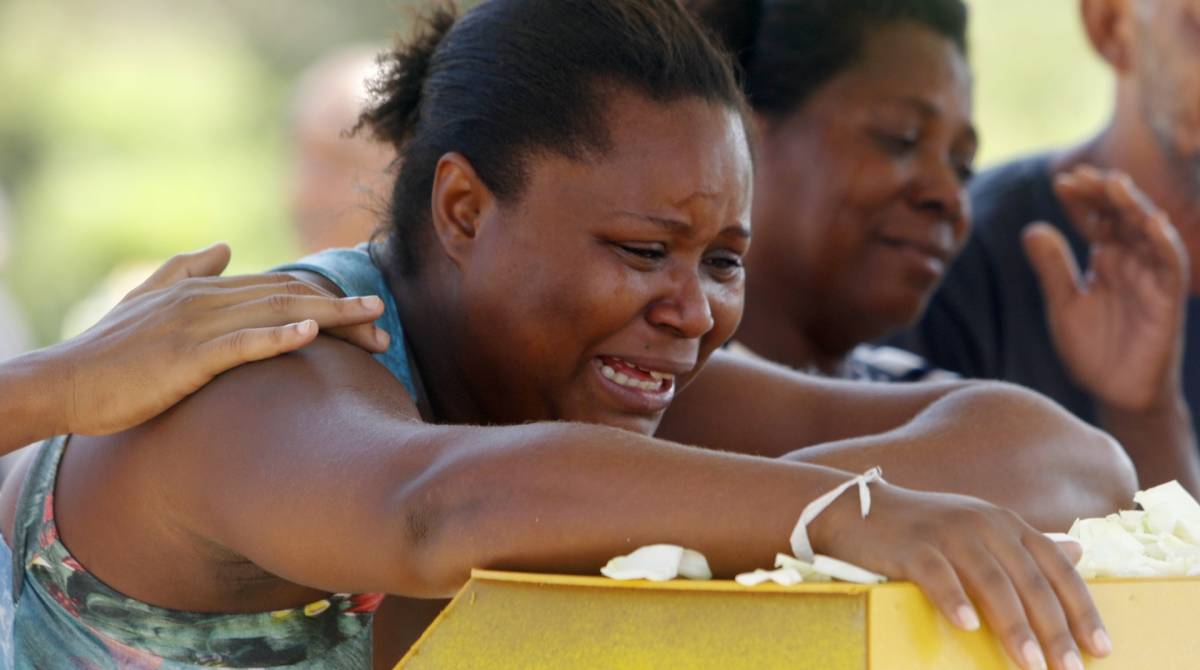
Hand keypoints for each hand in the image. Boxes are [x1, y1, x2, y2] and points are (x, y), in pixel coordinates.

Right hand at [47, 243, 388, 435]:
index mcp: (205, 290)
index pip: (280, 288)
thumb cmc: (109, 353)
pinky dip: (277, 335)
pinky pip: (240, 343)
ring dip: (330, 318)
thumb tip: (223, 245)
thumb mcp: (148, 303)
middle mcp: (207, 299)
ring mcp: (197, 326)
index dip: (326, 301)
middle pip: (291, 297)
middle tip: (385, 328)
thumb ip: (186, 270)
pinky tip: (310, 334)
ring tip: (372, 324)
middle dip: (343, 311)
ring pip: (277, 313)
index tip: (364, 318)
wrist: (64, 383)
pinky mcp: (186, 356)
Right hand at [810, 484, 1109, 669]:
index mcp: (1005, 524)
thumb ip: (1025, 545)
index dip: (1081, 608)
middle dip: (1054, 629)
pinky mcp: (911, 546)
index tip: (1101, 647)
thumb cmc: (923, 529)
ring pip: (991, 582)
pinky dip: (954, 600)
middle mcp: (983, 524)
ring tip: (1030, 664)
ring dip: (1014, 625)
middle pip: (1029, 580)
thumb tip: (1078, 551)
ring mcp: (947, 533)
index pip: (1056, 568)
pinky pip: (937, 576)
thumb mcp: (980, 528)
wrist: (857, 510)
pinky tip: (967, 626)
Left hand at [1024, 165, 1187, 411]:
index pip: (1094, 219)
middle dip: (1104, 193)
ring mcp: (1151, 277)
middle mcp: (1130, 261)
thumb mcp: (1063, 305)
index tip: (1060, 181)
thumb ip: (1052, 268)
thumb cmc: (1092, 348)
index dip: (1080, 199)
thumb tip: (1031, 228)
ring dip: (1134, 206)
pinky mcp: (1168, 299)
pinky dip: (1163, 242)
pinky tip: (1151, 222)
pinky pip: (1170, 265)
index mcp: (1105, 259)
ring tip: (1115, 183)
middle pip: (1121, 216)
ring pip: (1148, 232)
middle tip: (1082, 175)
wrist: (1116, 393)